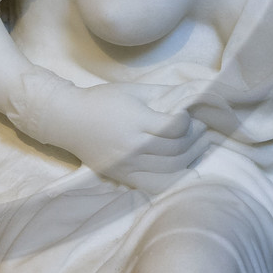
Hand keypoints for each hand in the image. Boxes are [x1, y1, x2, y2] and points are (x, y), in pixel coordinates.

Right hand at [48, 82, 200, 193]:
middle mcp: (133, 146)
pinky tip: (185, 166)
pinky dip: (175, 176)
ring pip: (171, 168)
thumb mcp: (133, 90)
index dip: (189, 122)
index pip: (174, 127)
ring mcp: (128, 165)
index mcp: (135, 121)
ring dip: (192, 157)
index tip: (192, 116)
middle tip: (203, 129)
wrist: (69, 120)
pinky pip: (156, 182)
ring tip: (200, 146)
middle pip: (176, 149)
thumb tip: (193, 97)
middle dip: (196, 138)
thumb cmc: (102, 100)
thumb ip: (164, 93)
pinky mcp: (123, 176)